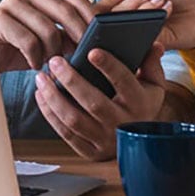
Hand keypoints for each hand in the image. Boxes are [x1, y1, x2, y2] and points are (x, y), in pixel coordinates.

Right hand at [0, 0, 96, 74]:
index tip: (101, 39)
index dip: (91, 18)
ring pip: (47, 29)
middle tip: (81, 57)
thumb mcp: (57, 35)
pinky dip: (35, 57)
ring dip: (53, 52)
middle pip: (64, 11)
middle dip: (78, 37)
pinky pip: (28, 41)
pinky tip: (34, 64)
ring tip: (50, 62)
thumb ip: (81, 25)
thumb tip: (124, 5)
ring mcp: (9, 1)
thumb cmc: (26, 47)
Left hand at [34, 43, 168, 159]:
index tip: (91, 51)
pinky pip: (65, 133)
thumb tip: (153, 44)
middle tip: (55, 60)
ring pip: (74, 120)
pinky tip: (41, 95)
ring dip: (54, 97)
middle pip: (93, 103)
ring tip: (42, 77)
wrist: (141, 143)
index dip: (109, 66)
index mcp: (139, 103)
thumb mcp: (153, 85)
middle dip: (71, 80)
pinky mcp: (90, 151)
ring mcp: (105, 139)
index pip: (124, 82)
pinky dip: (50, 114)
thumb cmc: (141, 104)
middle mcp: (122, 123)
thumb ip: (151, 63)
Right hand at [112, 0, 194, 50]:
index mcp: (126, 8)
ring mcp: (141, 34)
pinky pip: (146, 36)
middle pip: (113, 16)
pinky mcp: (154, 43)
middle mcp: (130, 23)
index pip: (107, 6)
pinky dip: (156, 19)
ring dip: (145, 8)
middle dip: (131, 1)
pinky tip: (168, 8)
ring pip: (129, 25)